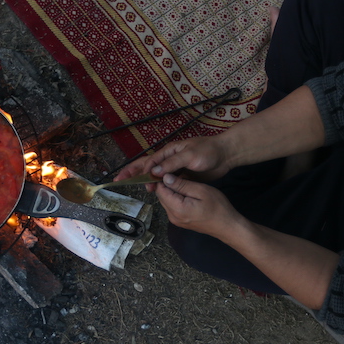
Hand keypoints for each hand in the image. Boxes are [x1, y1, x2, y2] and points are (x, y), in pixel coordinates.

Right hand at [114, 136, 231, 190]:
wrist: (225, 155)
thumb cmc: (208, 152)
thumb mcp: (190, 156)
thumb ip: (173, 163)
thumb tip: (154, 172)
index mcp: (169, 151)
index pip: (150, 161)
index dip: (140, 171)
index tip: (134, 181)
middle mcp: (169, 159)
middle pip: (147, 165)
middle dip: (133, 172)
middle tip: (118, 179)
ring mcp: (175, 167)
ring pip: (156, 175)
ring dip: (146, 181)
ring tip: (138, 189)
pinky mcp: (182, 175)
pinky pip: (167, 181)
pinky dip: (159, 186)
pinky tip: (155, 192)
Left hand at [154, 174, 243, 238]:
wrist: (227, 226)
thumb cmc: (218, 207)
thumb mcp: (201, 190)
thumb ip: (181, 184)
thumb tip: (165, 177)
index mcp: (177, 209)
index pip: (160, 190)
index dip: (163, 178)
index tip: (172, 170)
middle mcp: (172, 217)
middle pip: (161, 196)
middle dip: (166, 184)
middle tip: (179, 174)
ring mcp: (176, 220)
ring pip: (166, 200)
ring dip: (171, 191)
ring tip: (184, 182)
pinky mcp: (180, 221)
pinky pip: (172, 206)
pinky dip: (175, 197)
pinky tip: (187, 192)